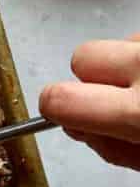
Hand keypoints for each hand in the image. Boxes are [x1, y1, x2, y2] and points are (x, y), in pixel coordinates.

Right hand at [40, 35, 139, 168]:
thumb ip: (110, 147)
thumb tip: (77, 126)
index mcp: (139, 111)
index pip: (59, 99)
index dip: (54, 107)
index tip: (62, 113)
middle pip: (82, 57)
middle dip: (91, 78)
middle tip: (121, 101)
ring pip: (114, 43)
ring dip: (122, 66)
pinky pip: (136, 39)